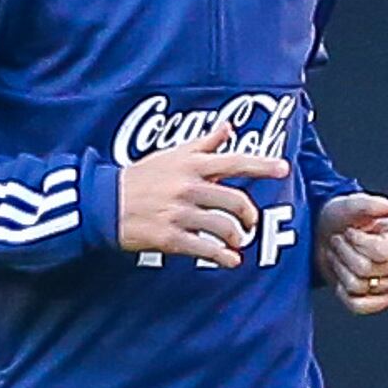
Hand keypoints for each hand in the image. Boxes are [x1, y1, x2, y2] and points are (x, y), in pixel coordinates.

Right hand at [116, 142, 288, 264]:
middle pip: (236, 201)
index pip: (234, 161)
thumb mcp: (171, 155)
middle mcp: (188, 188)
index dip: (262, 165)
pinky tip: (230, 260)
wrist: (103, 203)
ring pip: (224, 227)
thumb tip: (227, 127)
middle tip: (250, 222)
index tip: (283, 169)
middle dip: (250, 215)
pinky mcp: (170, 238)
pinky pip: (206, 249)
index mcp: (190, 165)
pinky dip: (223, 257)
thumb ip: (203, 144)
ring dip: (238, 237)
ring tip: (238, 241)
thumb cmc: (141, 178)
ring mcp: (179, 214)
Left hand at [318, 192, 387, 312]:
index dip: (357, 243)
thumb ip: (371, 204)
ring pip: (359, 287)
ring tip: (339, 256)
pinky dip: (343, 293)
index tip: (349, 230)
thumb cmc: (341, 218)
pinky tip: (341, 278)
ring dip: (340, 269)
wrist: (324, 235)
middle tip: (340, 241)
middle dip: (345, 254)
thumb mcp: (350, 204)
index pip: (381, 253)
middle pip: (367, 270)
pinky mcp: (379, 300)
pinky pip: (359, 306)